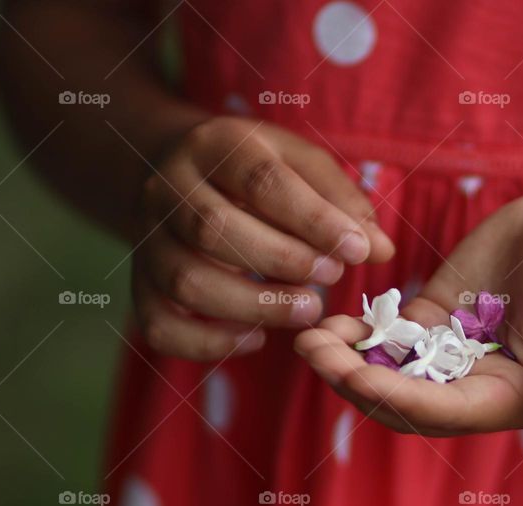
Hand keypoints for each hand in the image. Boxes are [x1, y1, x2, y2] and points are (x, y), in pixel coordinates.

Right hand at [132, 116, 394, 359]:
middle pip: (214, 230)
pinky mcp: (140, 283)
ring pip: (186, 280)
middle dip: (282, 261)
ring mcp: (148, 238)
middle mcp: (169, 188)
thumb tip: (381, 250)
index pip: (260, 181)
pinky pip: (160, 324)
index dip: (313, 220)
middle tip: (331, 278)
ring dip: (253, 305)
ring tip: (307, 311)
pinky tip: (255, 339)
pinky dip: (207, 343)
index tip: (358, 250)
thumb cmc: (255, 170)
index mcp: (215, 145)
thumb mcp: (300, 163)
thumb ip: (343, 201)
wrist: (174, 169)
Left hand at [295, 193, 522, 457]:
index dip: (399, 398)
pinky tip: (329, 322)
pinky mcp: (435, 319)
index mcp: (506, 399)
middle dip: (356, 381)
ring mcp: (449, 351)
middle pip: (402, 399)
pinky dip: (359, 333)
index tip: (356, 377)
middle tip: (314, 353)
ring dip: (346, 360)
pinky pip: (389, 336)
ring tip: (309, 339)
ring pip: (387, 370)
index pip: (443, 411)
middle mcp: (472, 384)